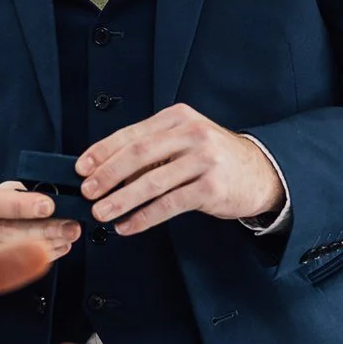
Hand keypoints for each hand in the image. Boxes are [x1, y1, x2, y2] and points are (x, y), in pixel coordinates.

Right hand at [0, 181, 80, 263]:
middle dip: (44, 227)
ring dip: (44, 246)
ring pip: (6, 253)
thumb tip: (49, 197)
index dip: (22, 205)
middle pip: (3, 230)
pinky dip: (31, 260)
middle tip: (70, 226)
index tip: (50, 206)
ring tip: (66, 239)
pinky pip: (3, 270)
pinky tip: (49, 253)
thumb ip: (11, 194)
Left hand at [77, 103, 283, 235]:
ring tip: (102, 212)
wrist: (259, 172)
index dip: (102, 151)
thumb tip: (106, 168)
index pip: (132, 134)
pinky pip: (169, 205)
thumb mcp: (185, 140)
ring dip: (121, 200)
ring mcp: (203, 160)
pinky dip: (144, 217)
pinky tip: (128, 225)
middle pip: (138, 155)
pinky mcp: (211, 187)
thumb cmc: (214, 158)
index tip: (82, 167)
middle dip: (108, 175)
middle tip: (88, 191)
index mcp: (178, 118)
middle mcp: (192, 134)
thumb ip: (152, 148)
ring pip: (152, 182)